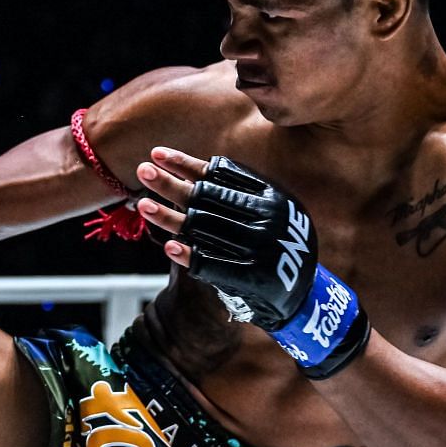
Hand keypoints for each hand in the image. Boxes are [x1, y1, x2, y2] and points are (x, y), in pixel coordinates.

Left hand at [135, 148, 367, 377]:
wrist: (302, 293)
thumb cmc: (275, 245)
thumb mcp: (271, 212)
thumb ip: (239, 194)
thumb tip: (190, 172)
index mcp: (272, 196)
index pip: (221, 174)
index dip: (187, 163)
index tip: (158, 153)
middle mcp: (267, 218)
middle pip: (207, 197)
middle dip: (172, 183)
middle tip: (142, 171)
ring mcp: (259, 248)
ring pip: (204, 228)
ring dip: (169, 216)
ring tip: (142, 204)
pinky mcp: (253, 278)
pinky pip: (213, 264)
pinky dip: (190, 256)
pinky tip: (169, 248)